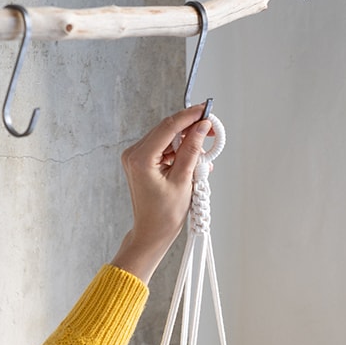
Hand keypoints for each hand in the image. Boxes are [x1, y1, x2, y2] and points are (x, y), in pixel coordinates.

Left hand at [111, 105, 211, 282]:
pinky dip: (179, 151)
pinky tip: (192, 160)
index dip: (190, 116)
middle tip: (211, 130)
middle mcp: (134, 154)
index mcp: (141, 158)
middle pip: (166, 129)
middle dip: (190, 128)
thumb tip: (201, 128)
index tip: (206, 111)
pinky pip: (163, 148)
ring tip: (204, 153)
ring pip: (166, 138)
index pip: (168, 126)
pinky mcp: (141, 162)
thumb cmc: (164, 215)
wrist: (152, 233)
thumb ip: (192, 150)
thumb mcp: (183, 181)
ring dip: (186, 141)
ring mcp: (136, 157)